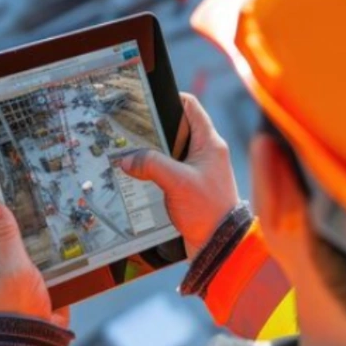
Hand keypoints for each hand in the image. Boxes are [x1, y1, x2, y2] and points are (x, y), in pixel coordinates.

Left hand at [0, 201, 68, 327]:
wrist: (38, 339)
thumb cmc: (19, 309)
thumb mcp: (13, 268)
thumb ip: (5, 236)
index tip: (10, 190)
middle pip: (3, 229)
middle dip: (19, 220)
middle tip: (36, 206)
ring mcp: (9, 269)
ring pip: (21, 240)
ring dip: (34, 234)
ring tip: (48, 224)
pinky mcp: (27, 275)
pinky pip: (35, 253)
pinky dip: (44, 247)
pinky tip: (55, 241)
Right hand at [118, 93, 240, 257]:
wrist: (219, 245)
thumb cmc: (208, 211)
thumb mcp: (177, 182)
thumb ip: (151, 165)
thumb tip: (127, 159)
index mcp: (210, 143)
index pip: (191, 107)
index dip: (170, 99)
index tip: (147, 100)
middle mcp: (205, 152)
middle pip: (176, 128)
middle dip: (153, 128)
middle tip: (131, 129)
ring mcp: (198, 170)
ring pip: (170, 150)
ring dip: (152, 152)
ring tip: (130, 151)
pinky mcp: (189, 186)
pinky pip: (169, 170)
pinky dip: (154, 169)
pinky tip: (139, 174)